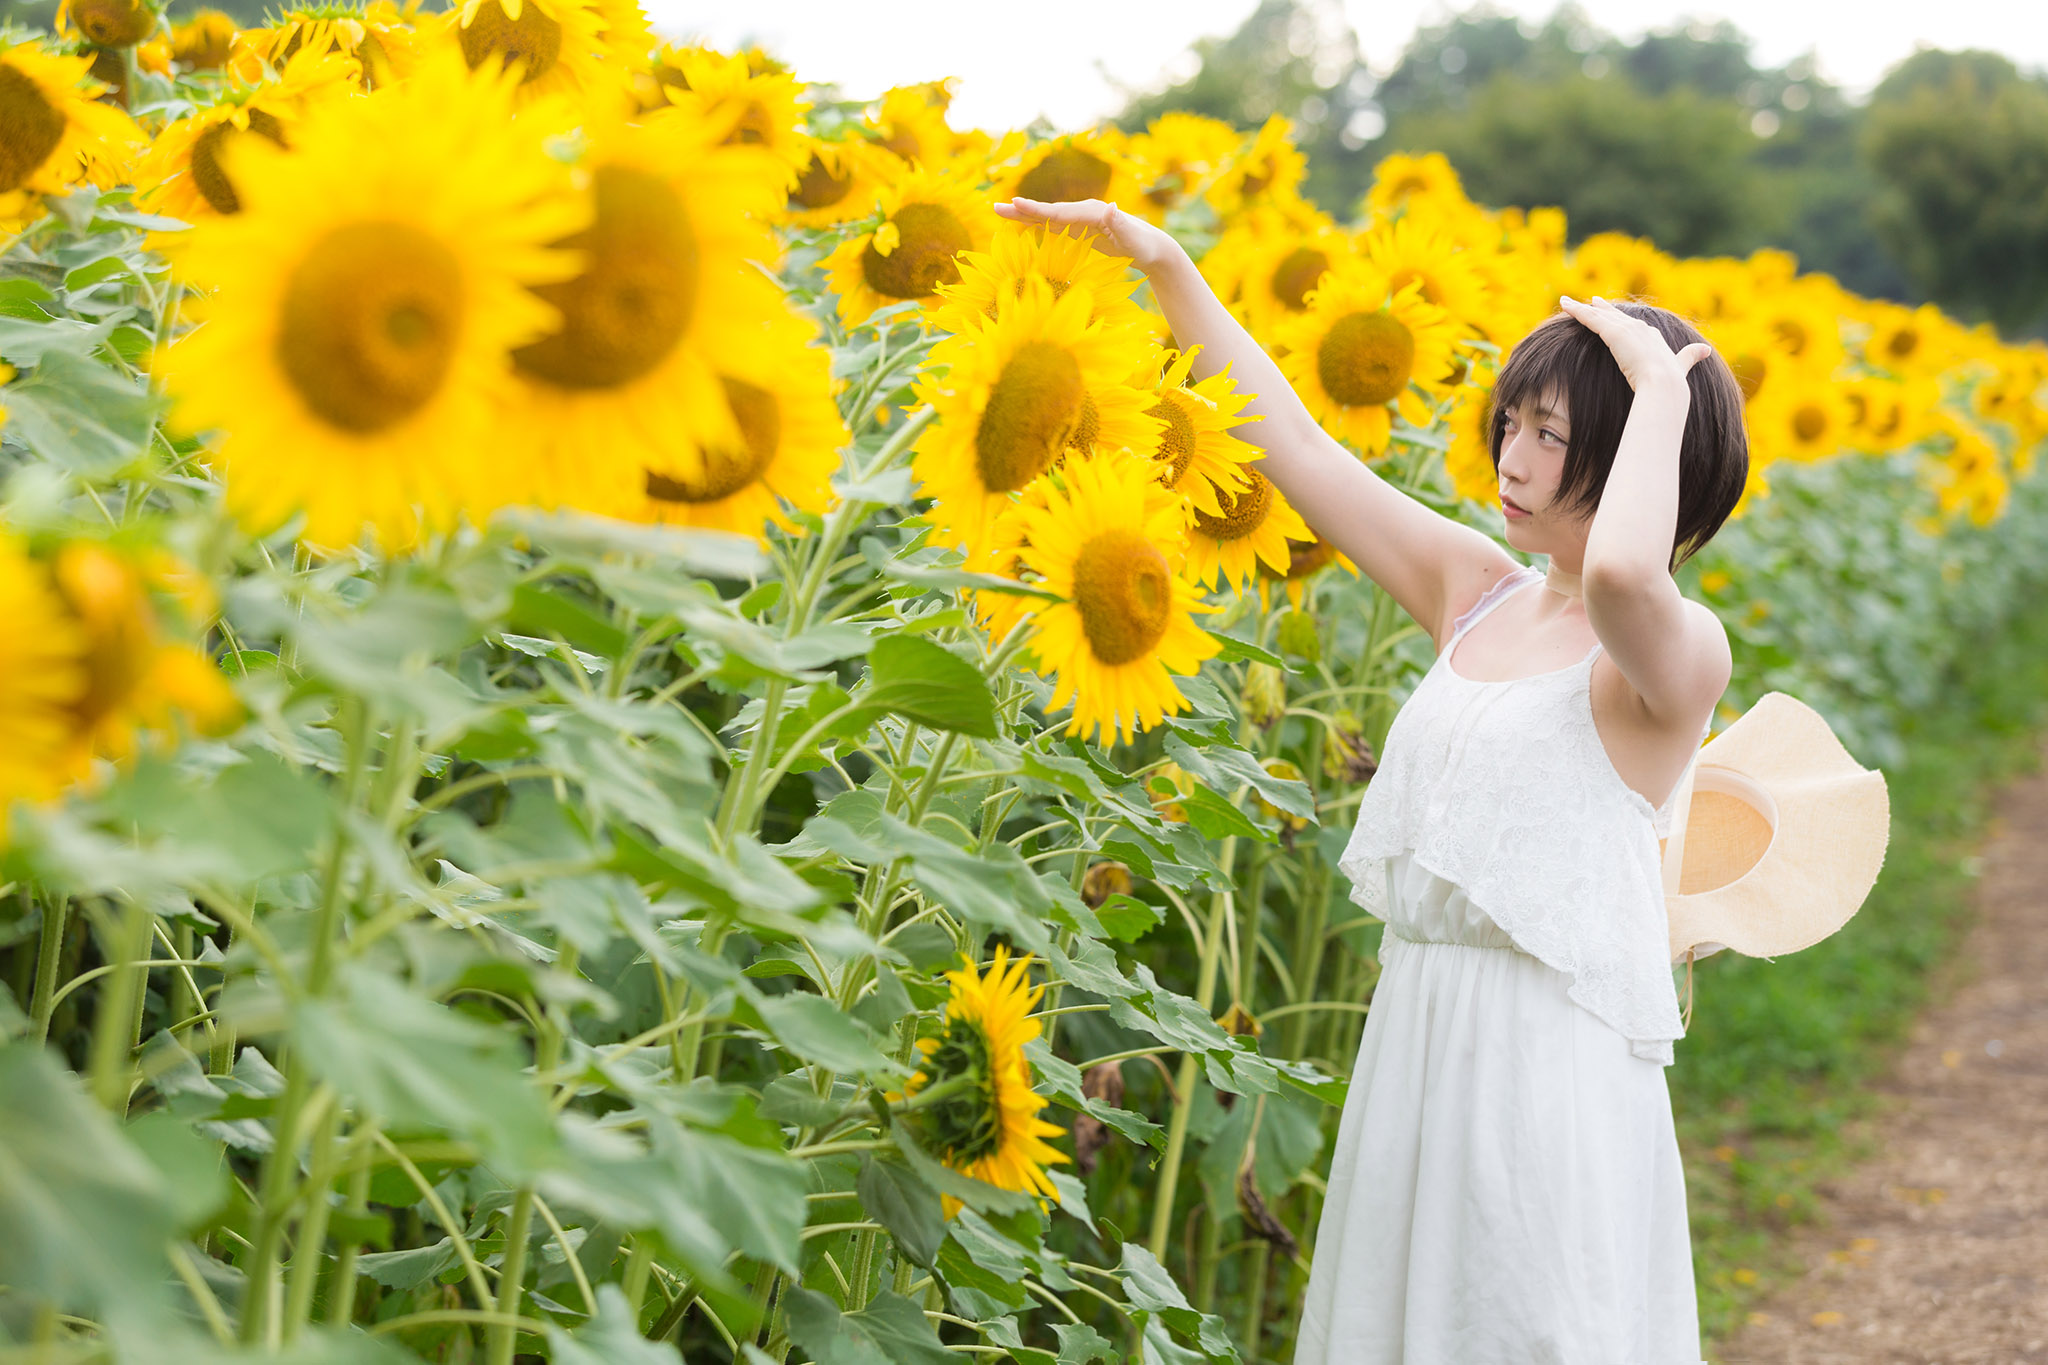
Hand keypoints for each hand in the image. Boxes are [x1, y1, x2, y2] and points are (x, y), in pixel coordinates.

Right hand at [993, 196, 1184, 273]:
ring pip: (1047, 217)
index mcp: (1093, 212)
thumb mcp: (1134, 237)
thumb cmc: (1143, 244)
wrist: (1151, 247)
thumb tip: (1111, 206)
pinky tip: (1022, 226)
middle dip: (1022, 209)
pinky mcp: (1080, 229)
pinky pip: (1053, 226)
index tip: (1015, 203)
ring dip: (1023, 215)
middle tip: (995, 207)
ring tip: (999, 212)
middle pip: (1048, 211)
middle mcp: (1084, 211)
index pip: (1060, 211)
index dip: (1037, 208)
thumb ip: (1120, 223)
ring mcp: (1080, 219)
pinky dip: (1036, 224)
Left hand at [1557, 294, 1713, 393]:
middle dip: (1603, 308)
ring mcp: (1627, 330)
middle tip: (1592, 301)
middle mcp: (1641, 329)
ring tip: (1567, 302)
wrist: (1665, 384)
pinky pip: (1590, 319)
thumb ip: (1690, 357)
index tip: (1617, 316)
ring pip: (1599, 315)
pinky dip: (1577, 311)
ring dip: (1581, 308)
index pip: (1635, 326)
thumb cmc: (1671, 383)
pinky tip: (1565, 306)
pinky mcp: (1614, 333)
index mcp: (1654, 338)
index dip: (1624, 321)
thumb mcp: (1682, 366)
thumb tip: (1708, 350)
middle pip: (1616, 316)